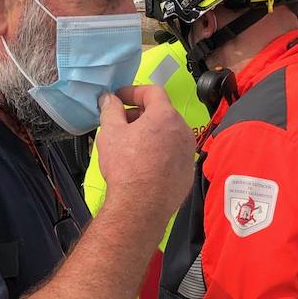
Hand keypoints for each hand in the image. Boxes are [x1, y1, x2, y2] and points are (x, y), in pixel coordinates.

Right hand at [94, 85, 194, 224]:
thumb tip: (109, 99)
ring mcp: (188, 153)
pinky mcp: (187, 172)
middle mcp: (183, 131)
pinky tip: (144, 165)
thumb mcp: (110, 133)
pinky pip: (173, 155)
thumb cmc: (126, 167)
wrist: (141, 206)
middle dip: (140, 115)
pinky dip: (160, 153)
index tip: (119, 98)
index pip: (153, 92)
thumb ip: (110, 110)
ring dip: (151, 134)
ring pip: (169, 135)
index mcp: (165, 116)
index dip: (133, 92)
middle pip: (162, 113)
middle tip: (121, 123)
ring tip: (131, 146)